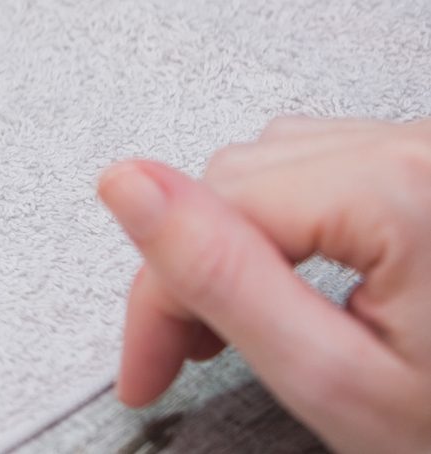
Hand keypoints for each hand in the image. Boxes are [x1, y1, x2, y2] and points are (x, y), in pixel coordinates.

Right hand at [99, 117, 430, 452]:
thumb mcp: (344, 383)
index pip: (212, 209)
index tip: (148, 371)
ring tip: (257, 322)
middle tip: (194, 354)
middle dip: (203, 267)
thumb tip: (127, 185)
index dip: (159, 300)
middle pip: (242, 174)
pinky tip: (313, 281)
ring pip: (281, 161)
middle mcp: (423, 144)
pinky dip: (301, 222)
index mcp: (399, 188)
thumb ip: (223, 280)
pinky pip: (335, 162)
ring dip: (248, 240)